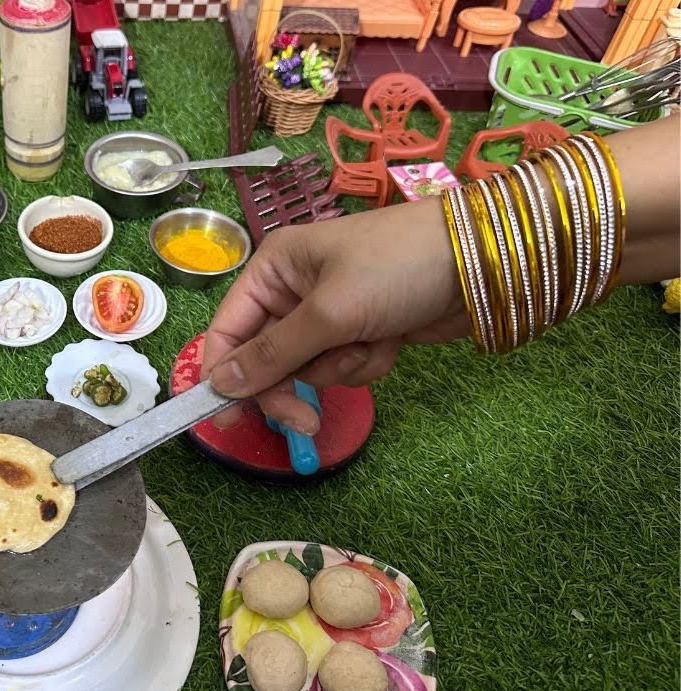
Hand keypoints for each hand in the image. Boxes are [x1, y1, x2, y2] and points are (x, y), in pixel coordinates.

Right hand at [201, 199, 466, 432]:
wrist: (480, 262)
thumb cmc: (394, 268)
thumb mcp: (328, 312)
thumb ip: (272, 354)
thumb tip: (220, 384)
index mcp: (273, 269)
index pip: (228, 329)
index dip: (223, 374)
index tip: (227, 419)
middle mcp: (293, 289)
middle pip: (265, 357)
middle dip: (291, 382)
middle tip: (304, 419)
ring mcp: (329, 311)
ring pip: (308, 367)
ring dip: (338, 367)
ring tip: (369, 342)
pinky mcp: (362, 329)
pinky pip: (344, 365)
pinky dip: (366, 362)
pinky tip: (390, 341)